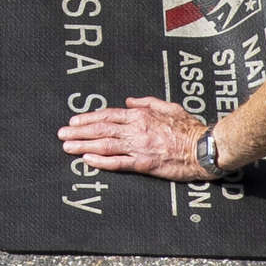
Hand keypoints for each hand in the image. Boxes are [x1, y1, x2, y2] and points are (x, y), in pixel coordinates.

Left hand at [60, 99, 215, 180]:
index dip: (89, 118)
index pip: (108, 115)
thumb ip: (147, 102)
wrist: (204, 148)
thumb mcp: (169, 107)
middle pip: (101, 129)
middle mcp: (136, 130)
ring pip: (105, 145)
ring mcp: (139, 147)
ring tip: (67, 147)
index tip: (74, 122)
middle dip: (79, 132)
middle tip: (62, 134)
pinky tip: (87, 159)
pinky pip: (118, 162)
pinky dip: (101, 161)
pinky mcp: (144, 164)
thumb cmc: (189, 128)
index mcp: (141, 115)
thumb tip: (128, 101)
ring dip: (83, 145)